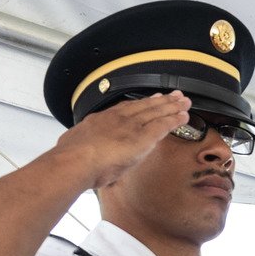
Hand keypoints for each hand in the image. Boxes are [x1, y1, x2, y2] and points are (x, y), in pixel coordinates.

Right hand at [53, 92, 192, 189]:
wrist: (74, 161)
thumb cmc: (71, 160)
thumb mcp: (73, 147)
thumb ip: (81, 145)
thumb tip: (73, 147)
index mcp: (100, 120)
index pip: (124, 109)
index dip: (139, 104)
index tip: (149, 99)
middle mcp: (117, 119)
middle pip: (144, 106)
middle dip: (160, 100)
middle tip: (173, 95)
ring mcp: (130, 126)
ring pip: (156, 112)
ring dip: (172, 106)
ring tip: (184, 101)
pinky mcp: (142, 137)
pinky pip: (162, 125)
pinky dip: (174, 120)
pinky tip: (183, 116)